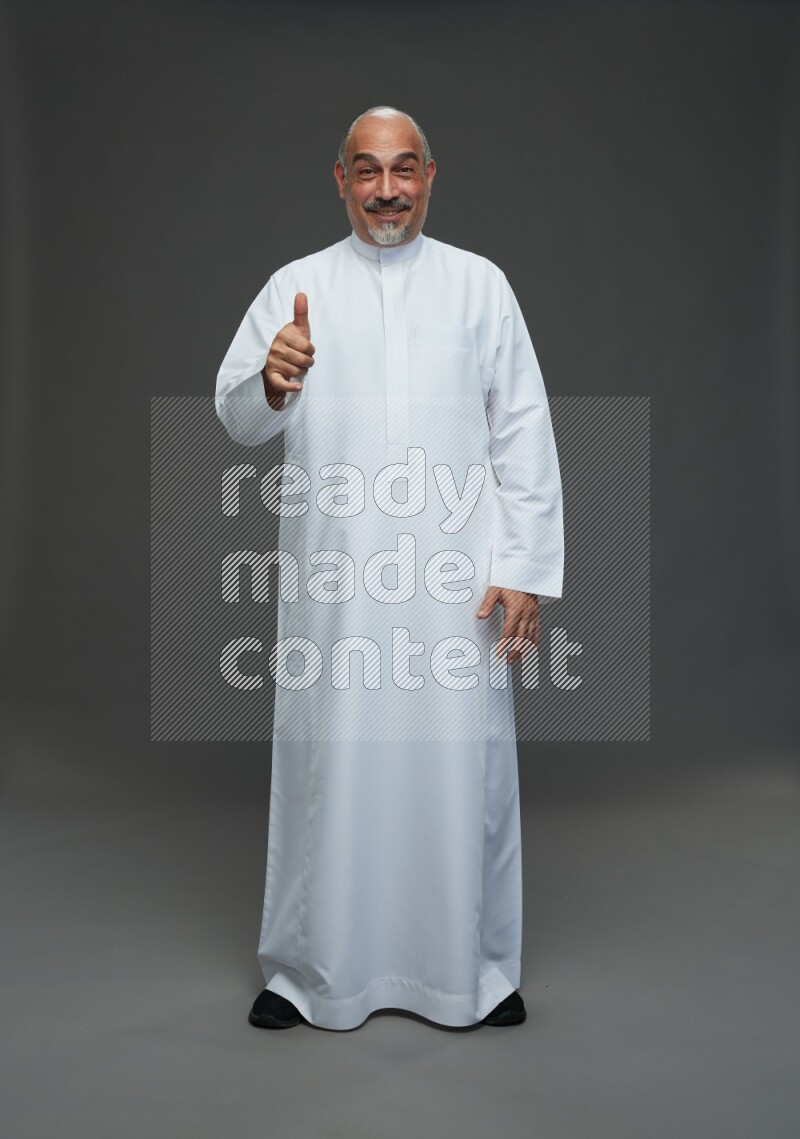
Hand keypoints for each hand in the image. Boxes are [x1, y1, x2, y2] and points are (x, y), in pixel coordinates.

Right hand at [261, 292, 314, 407]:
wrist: (278, 357)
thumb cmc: (292, 341)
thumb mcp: (299, 327)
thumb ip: (301, 312)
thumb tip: (302, 294)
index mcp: (282, 335)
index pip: (307, 347)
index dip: (311, 350)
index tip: (307, 349)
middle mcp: (275, 349)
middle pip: (303, 360)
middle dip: (308, 362)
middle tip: (304, 360)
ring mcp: (272, 362)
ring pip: (297, 372)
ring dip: (302, 372)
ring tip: (299, 367)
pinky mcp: (272, 375)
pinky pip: (282, 384)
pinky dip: (291, 387)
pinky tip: (299, 386)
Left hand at [476, 586, 539, 662]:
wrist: (524, 573)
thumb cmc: (508, 580)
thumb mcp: (494, 590)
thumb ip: (487, 604)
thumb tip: (480, 616)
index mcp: (515, 609)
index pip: (509, 631)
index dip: (505, 644)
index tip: (500, 653)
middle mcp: (526, 613)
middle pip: (521, 637)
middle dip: (515, 651)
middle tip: (509, 660)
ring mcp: (533, 614)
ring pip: (531, 636)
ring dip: (525, 649)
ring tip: (518, 659)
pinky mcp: (536, 613)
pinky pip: (537, 630)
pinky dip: (535, 641)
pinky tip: (532, 648)